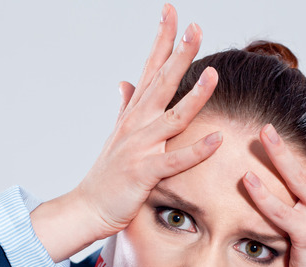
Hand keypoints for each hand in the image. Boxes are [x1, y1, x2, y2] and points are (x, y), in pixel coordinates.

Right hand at [31, 5, 221, 261]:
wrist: (88, 207)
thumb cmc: (107, 174)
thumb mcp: (117, 135)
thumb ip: (125, 106)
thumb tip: (125, 82)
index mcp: (134, 114)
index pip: (150, 68)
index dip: (162, 40)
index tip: (172, 12)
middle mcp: (136, 125)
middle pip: (161, 82)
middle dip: (179, 54)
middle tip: (196, 27)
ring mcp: (140, 148)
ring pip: (172, 118)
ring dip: (193, 96)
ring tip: (213, 75)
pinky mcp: (144, 173)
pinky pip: (174, 161)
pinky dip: (196, 151)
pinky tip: (217, 140)